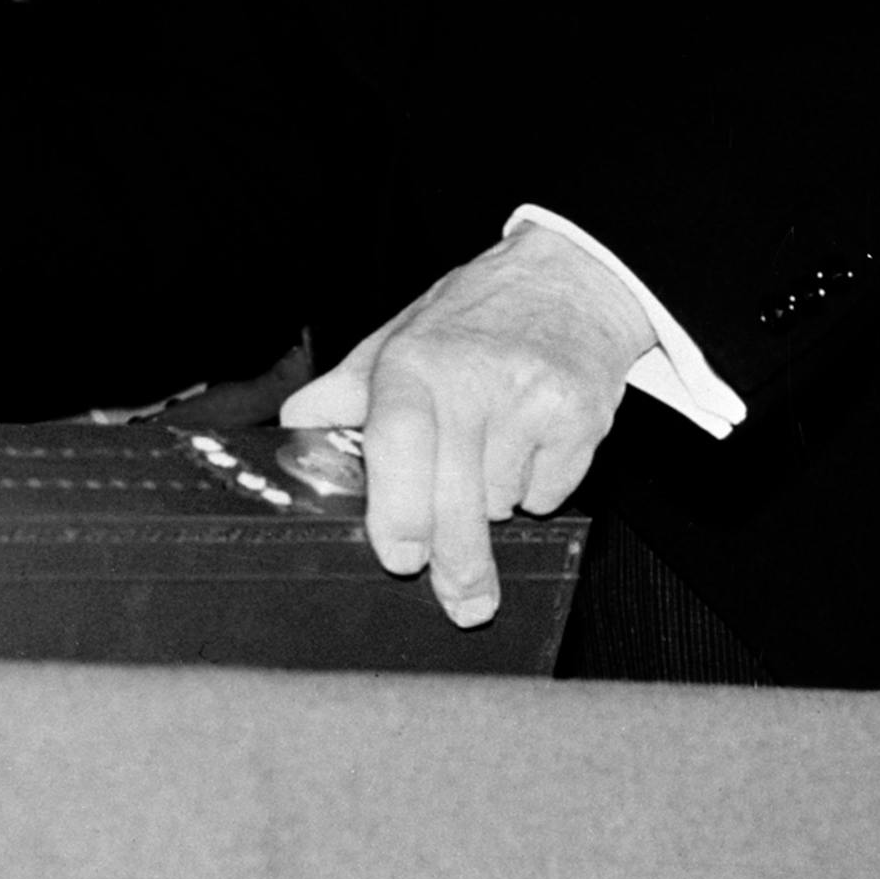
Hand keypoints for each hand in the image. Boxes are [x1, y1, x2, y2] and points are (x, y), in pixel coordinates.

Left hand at [276, 222, 654, 628]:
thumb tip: (296, 424)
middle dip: (457, 561)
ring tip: (490, 451)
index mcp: (414, 361)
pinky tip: (530, 445)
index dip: (398, 509)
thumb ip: (349, 387)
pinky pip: (549, 494)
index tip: (401, 558)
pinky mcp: (582, 418)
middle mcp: (473, 379)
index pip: (399, 443)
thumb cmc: (477, 312)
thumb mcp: (401, 334)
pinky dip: (536, 490)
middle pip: (459, 498)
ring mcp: (532, 399)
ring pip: (503, 503)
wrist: (572, 279)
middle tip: (460, 600)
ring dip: (492, 504)